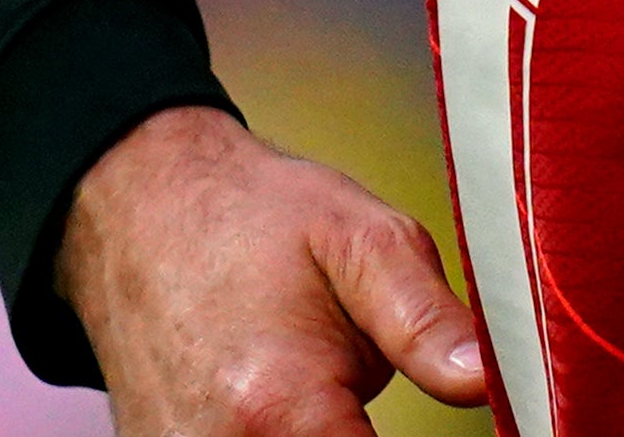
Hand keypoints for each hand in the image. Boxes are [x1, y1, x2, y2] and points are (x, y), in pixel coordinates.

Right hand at [58, 104, 491, 436]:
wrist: (139, 210)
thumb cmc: (255, 218)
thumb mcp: (367, 241)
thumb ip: (429, 322)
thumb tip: (484, 383)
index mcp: (281, 407)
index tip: (436, 413)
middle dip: (360, 432)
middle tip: (347, 371)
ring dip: (322, 433)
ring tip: (310, 374)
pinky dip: (278, 432)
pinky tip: (273, 387)